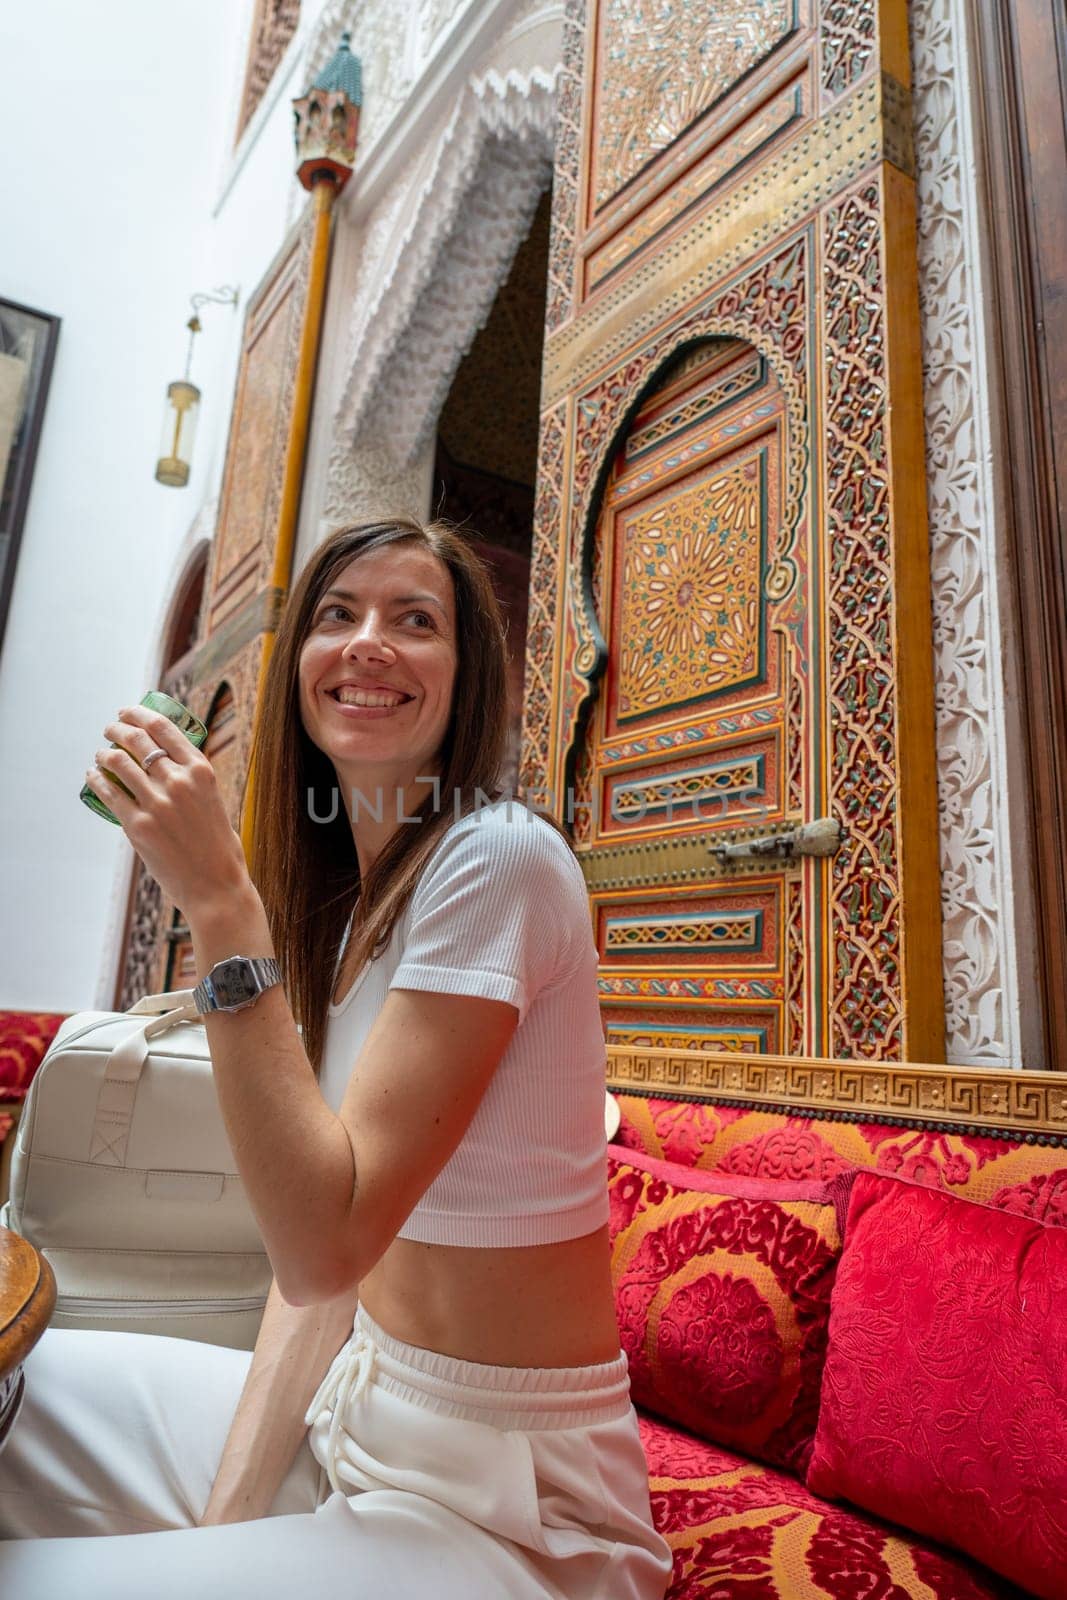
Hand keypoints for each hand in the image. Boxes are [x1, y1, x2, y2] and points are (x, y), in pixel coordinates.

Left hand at [84, 704, 251, 915]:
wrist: (216, 888)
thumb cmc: (219, 849)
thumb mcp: (214, 801)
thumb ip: (193, 781)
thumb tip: (166, 765)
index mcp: (202, 771)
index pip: (163, 728)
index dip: (139, 714)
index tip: (127, 713)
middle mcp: (179, 782)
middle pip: (137, 740)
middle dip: (118, 728)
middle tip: (110, 729)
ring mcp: (156, 804)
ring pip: (117, 763)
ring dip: (104, 753)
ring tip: (101, 754)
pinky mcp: (138, 827)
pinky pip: (108, 793)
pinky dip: (96, 779)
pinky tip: (93, 775)